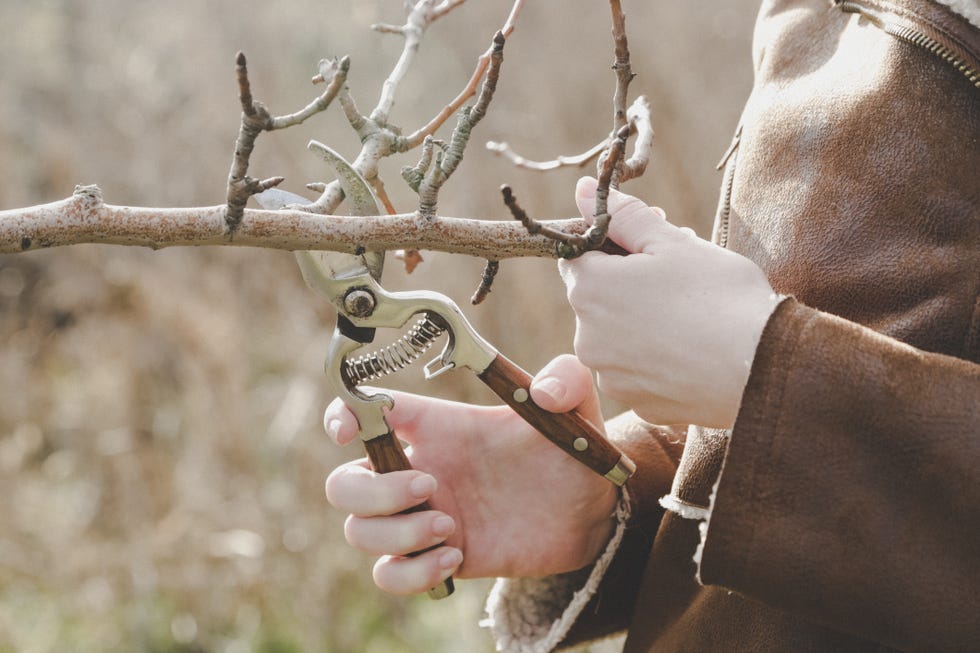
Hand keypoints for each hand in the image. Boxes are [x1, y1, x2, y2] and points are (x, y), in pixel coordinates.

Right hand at [324, 355, 617, 594]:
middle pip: (343, 484)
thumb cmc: (571, 449)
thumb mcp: (577, 403)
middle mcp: (419, 470)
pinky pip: (390, 574)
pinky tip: (454, 556)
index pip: (366, 412)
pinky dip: (411, 571)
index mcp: (438, 427)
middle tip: (430, 488)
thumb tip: (543, 390)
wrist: (591, 511)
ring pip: (358, 532)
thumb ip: (567, 379)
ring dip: (395, 533)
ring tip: (449, 527)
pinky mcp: (439, 557)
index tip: (346, 431)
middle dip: (372, 490)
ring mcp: (423, 517)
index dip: (341, 415)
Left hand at [559, 177, 779, 427]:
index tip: (647, 247)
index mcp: (590, 288)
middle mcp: (587, 336)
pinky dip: (655, 360)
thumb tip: (582, 190)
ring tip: (690, 314)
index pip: (578, 255)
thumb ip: (624, 216)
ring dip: (639, 323)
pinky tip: (691, 351)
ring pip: (616, 337)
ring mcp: (610, 375)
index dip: (611, 245)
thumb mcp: (673, 242)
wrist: (764, 368)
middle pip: (596, 298)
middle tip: (678, 277)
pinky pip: (637, 372)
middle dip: (627, 283)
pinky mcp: (635, 404)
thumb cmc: (720, 296)